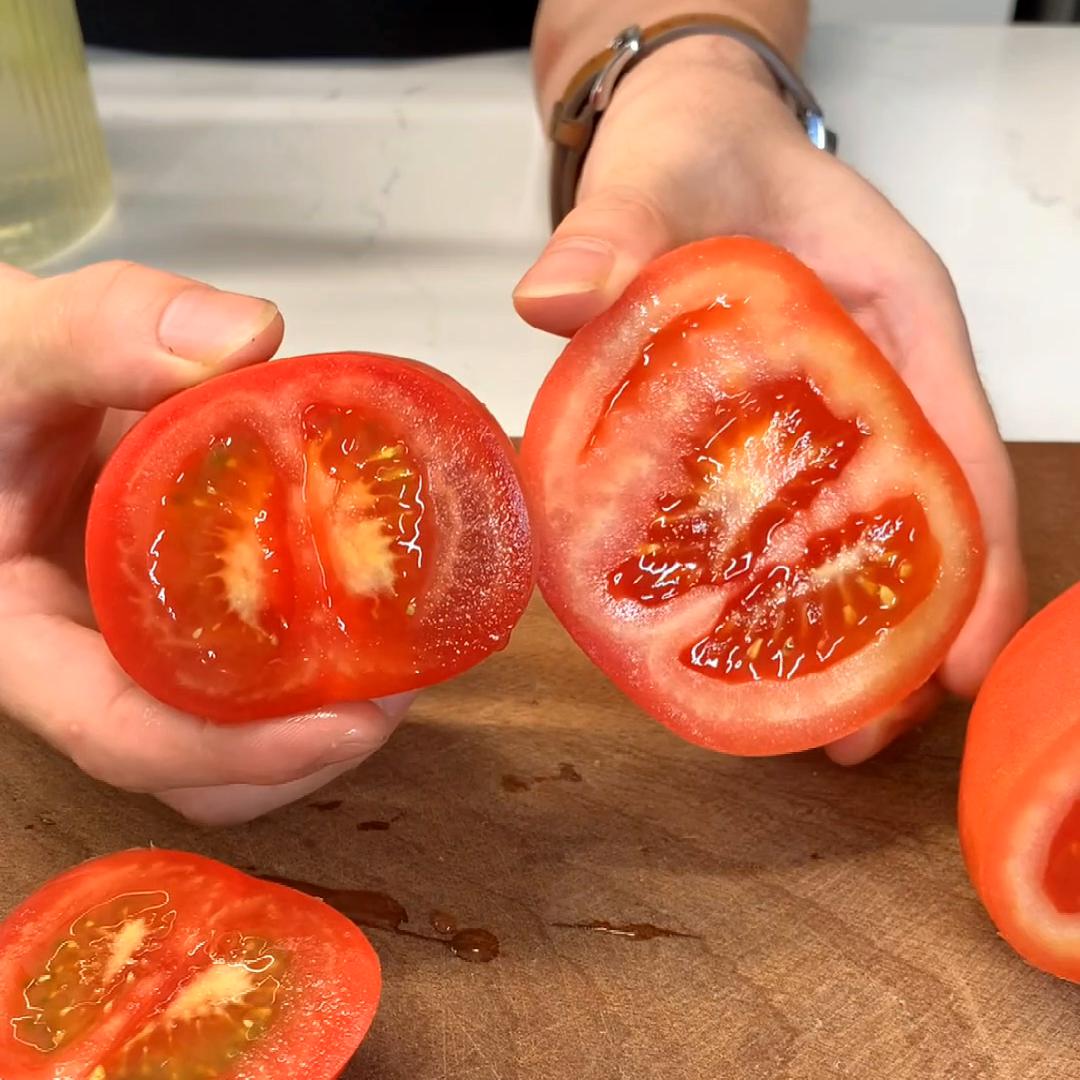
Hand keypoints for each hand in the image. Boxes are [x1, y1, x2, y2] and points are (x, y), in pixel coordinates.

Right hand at [0, 261, 410, 823]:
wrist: (5, 382)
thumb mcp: (15, 343)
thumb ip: (105, 331)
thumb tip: (248, 338)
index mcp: (19, 635)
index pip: (119, 731)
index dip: (237, 750)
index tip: (348, 724)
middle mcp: (82, 658)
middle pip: (195, 765)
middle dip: (302, 748)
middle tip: (397, 688)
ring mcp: (139, 640)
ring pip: (231, 735)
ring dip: (320, 714)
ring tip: (400, 657)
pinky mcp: (185, 610)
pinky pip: (251, 667)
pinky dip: (314, 653)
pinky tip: (367, 605)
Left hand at [514, 39, 1026, 762]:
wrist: (680, 133)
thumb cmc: (700, 145)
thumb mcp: (662, 174)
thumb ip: (614, 231)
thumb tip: (557, 297)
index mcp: (892, 314)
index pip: (959, 444)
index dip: (974, 558)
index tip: (967, 662)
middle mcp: (874, 372)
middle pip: (924, 513)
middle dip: (915, 627)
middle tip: (872, 731)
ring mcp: (825, 406)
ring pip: (864, 527)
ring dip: (852, 623)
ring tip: (827, 724)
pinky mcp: (766, 429)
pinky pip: (793, 512)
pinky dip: (785, 577)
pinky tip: (749, 635)